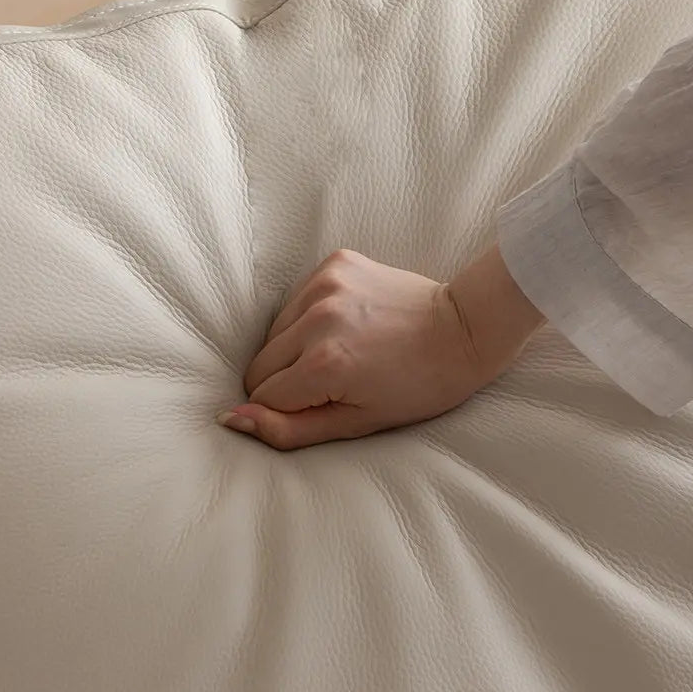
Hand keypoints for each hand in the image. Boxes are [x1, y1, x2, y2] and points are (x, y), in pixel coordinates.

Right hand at [216, 245, 542, 449]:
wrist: (462, 330)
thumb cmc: (417, 387)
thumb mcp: (356, 423)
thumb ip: (288, 428)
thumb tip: (230, 418)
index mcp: (324, 365)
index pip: (262, 394)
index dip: (287, 407)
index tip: (322, 404)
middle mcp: (318, 319)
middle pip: (260, 362)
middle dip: (285, 379)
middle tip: (332, 382)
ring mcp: (325, 285)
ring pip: (274, 332)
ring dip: (295, 347)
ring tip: (342, 351)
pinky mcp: (333, 263)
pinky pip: (295, 301)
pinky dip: (310, 317)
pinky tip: (346, 324)